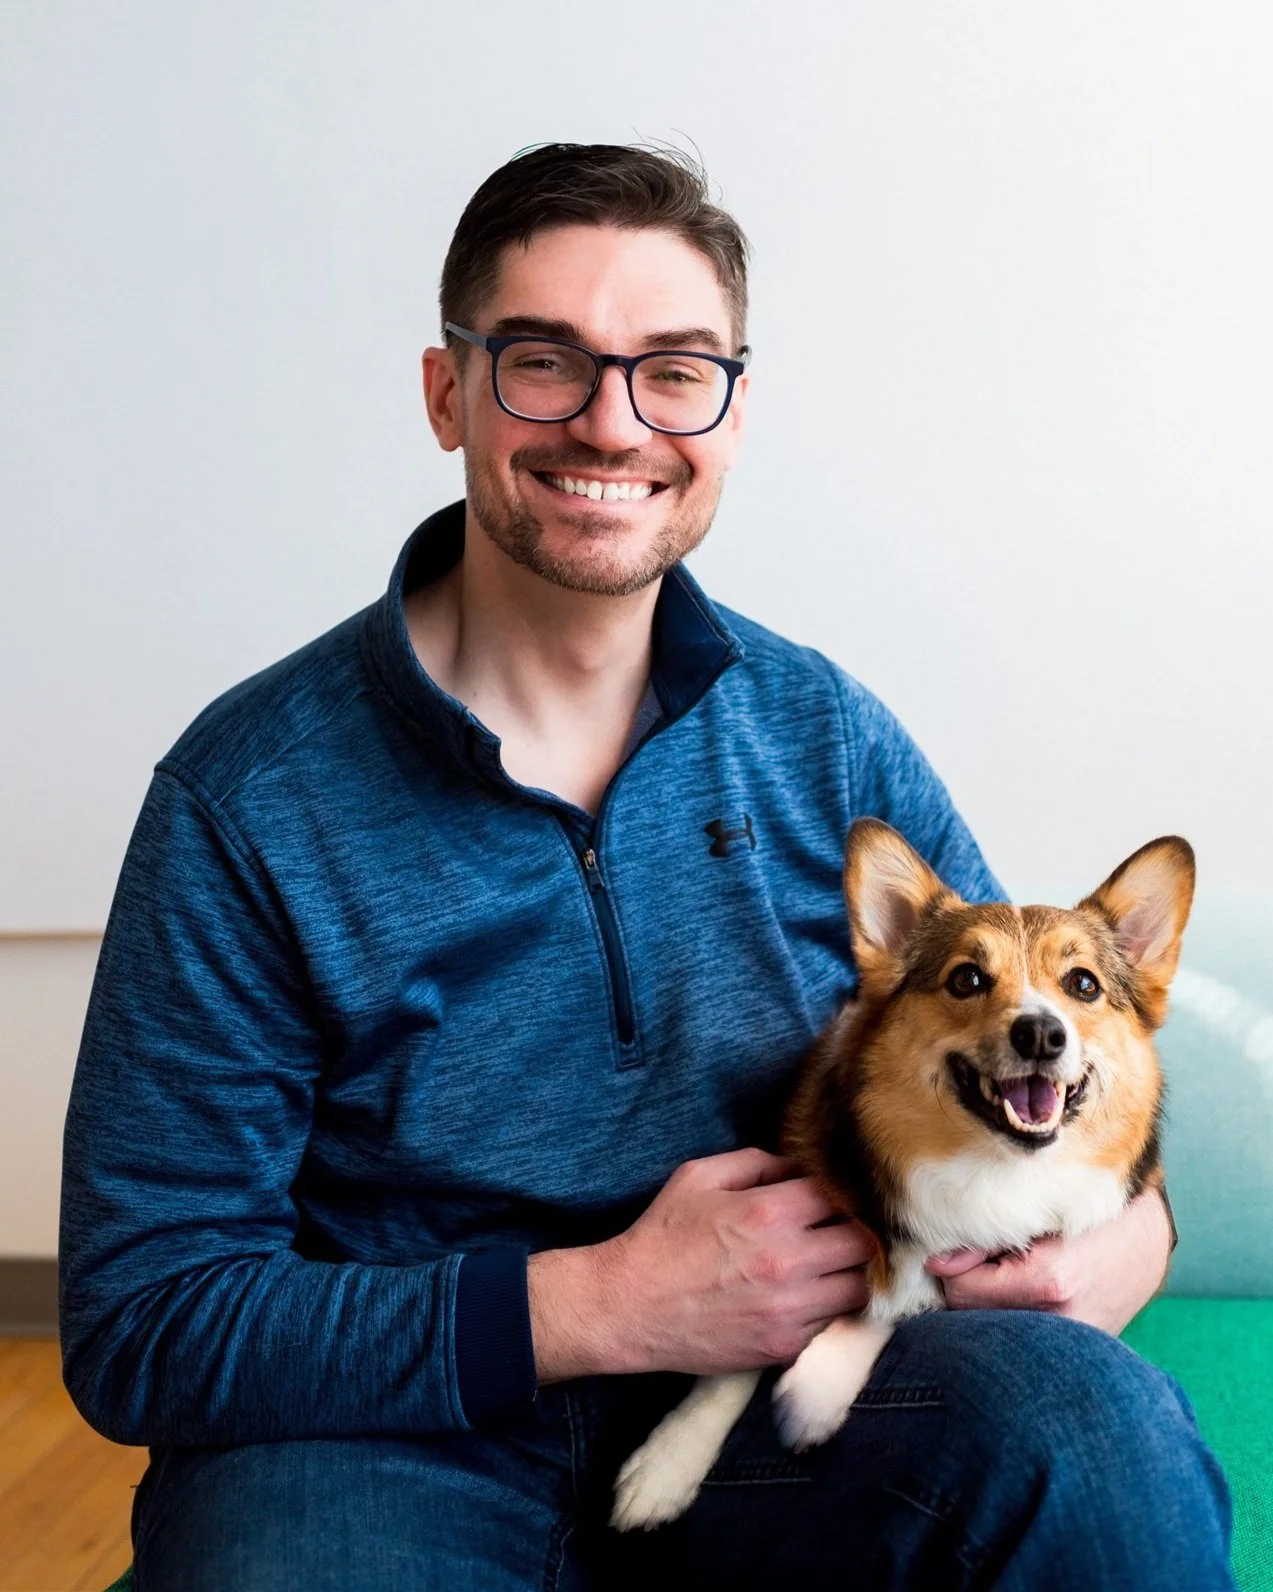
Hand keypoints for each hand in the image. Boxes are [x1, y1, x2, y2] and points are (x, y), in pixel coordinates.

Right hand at [528, 1148, 874, 1382]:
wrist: (628, 1308)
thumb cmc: (662, 1237)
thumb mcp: (699, 1177)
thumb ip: (757, 1162)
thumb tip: (799, 1167)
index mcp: (769, 1212)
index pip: (841, 1196)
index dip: (841, 1193)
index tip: (834, 1197)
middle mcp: (788, 1261)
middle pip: (864, 1244)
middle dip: (857, 1233)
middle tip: (841, 1231)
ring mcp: (790, 1310)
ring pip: (858, 1289)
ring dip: (849, 1274)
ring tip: (830, 1266)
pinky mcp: (784, 1346)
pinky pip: (830, 1323)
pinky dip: (824, 1308)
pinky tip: (802, 1297)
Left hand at [923, 1185, 1172, 1334]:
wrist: (1146, 1238)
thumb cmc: (1090, 1213)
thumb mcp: (1036, 1212)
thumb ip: (984, 1240)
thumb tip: (936, 1263)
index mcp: (1048, 1282)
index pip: (960, 1291)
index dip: (951, 1267)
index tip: (959, 1250)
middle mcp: (1061, 1323)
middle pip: (973, 1319)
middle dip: (965, 1290)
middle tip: (980, 1262)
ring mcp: (1073, 1346)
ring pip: (995, 1334)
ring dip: (986, 1308)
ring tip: (1004, 1276)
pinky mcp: (1077, 1355)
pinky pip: (1023, 1344)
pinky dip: (1012, 1322)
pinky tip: (1024, 1297)